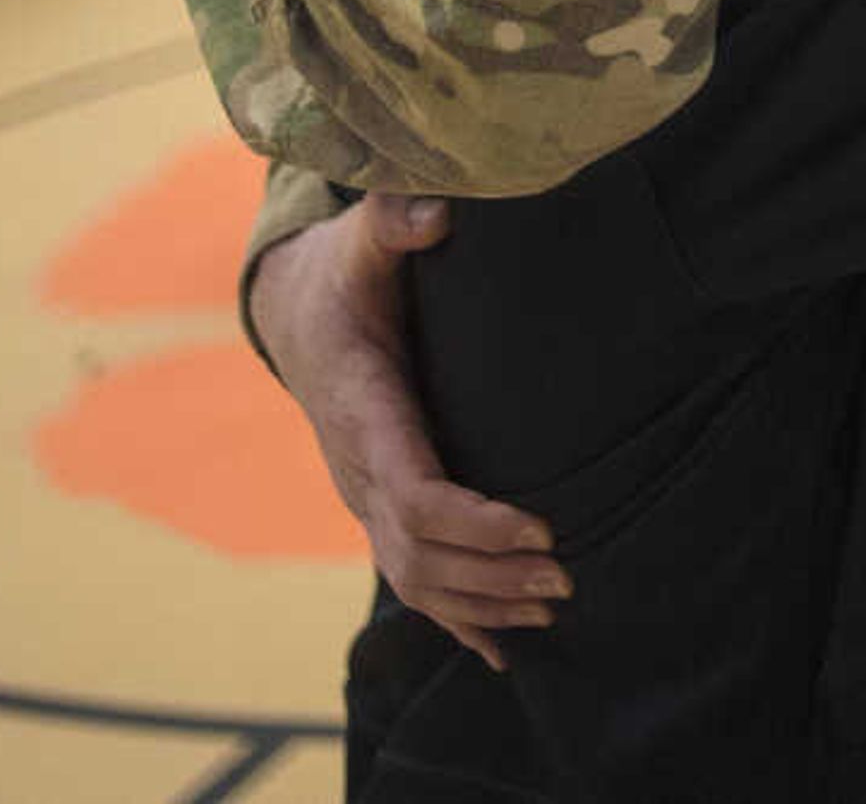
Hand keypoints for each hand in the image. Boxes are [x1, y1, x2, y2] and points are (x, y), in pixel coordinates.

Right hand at [250, 194, 563, 668]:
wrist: (298, 312)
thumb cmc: (347, 275)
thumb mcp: (364, 240)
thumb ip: (395, 221)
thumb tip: (434, 213)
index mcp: (361, 411)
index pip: (413, 493)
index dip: (475, 522)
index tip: (541, 523)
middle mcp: (356, 468)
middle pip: (419, 553)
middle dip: (493, 575)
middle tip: (568, 575)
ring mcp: (362, 497)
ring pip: (415, 579)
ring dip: (484, 603)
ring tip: (556, 605)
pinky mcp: (376, 509)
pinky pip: (411, 581)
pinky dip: (457, 621)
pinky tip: (504, 652)